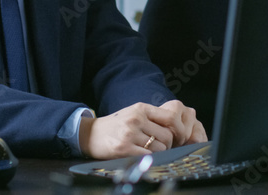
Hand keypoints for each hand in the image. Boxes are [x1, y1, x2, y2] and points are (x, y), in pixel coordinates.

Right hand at [79, 102, 206, 159]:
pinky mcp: (123, 148)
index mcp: (141, 108)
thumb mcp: (134, 113)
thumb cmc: (117, 124)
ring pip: (159, 148)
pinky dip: (149, 159)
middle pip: (167, 136)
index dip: (177, 130)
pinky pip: (147, 157)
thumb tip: (176, 128)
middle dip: (168, 144)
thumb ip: (153, 117)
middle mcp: (136, 119)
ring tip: (149, 151)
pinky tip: (142, 156)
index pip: (170, 117)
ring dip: (158, 153)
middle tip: (161, 147)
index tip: (176, 137)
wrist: (91, 133)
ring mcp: (130, 133)